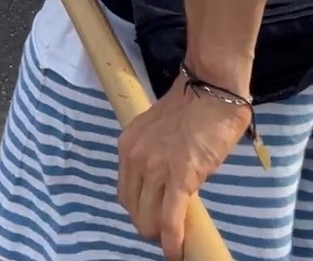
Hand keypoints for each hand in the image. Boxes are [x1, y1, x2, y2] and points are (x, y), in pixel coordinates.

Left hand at [118, 77, 252, 260]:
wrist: (211, 92)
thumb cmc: (190, 110)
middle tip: (164, 232)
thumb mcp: (158, 133)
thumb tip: (162, 186)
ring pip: (148, 217)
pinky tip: (176, 253)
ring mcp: (155, 168)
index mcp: (128, 146)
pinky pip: (170, 218)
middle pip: (133, 208)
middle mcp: (135, 157)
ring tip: (171, 242)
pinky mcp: (180, 177)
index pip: (125, 191)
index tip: (151, 219)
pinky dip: (172, 241)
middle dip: (148, 225)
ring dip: (159, 235)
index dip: (138, 210)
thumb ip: (153, 157)